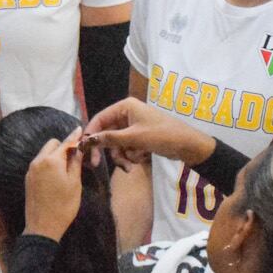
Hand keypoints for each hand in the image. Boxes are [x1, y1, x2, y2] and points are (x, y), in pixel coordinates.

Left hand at [22, 131, 85, 239]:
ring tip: (67, 166)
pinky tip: (57, 174)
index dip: (74, 136)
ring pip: (45, 154)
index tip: (80, 129)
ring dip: (55, 155)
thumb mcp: (74, 184)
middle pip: (52, 145)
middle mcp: (38, 161)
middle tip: (76, 156)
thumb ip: (75, 163)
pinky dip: (49, 163)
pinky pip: (40, 164)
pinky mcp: (28, 179)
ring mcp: (31, 170)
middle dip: (63, 146)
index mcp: (51, 161)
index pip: (65, 143)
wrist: (42, 226)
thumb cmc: (63, 206)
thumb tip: (77, 149)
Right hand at [83, 97, 213, 167]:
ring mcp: (134, 126)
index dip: (91, 134)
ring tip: (131, 165)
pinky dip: (131, 155)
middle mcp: (127, 114)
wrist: (188, 145)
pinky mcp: (140, 137)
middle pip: (107, 133)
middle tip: (98, 164)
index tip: (84, 149)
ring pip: (117, 143)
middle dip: (109, 149)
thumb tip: (88, 140)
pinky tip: (141, 158)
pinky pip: (127, 147)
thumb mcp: (134, 138)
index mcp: (125, 107)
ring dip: (122, 155)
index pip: (100, 119)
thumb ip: (110, 138)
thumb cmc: (161, 135)